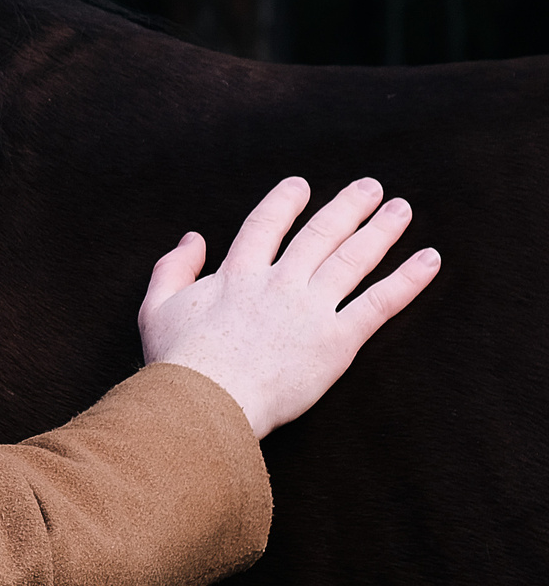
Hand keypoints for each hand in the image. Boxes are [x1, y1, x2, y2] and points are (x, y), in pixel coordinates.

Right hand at [138, 176, 437, 438]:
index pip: (266, 226)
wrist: (208, 400)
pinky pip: (379, 303)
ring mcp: (310, 309)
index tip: (302, 185)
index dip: (285, 203)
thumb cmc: (179, 361)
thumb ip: (173, 268)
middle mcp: (279, 283)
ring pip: (353, 260)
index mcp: (237, 274)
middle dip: (347, 207)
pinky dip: (407, 280)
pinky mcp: (337, 340)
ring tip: (400, 209)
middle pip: (319, 234)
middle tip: (370, 187)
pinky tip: (428, 259)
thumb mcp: (157, 308)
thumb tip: (192, 238)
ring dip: (380, 231)